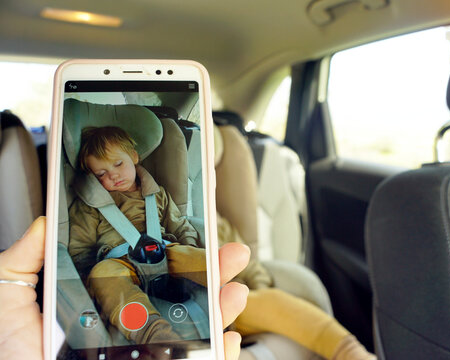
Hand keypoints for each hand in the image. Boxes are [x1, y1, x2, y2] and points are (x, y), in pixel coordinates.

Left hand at [0, 217, 249, 359]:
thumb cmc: (12, 357)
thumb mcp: (12, 302)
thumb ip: (24, 262)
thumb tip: (45, 222)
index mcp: (104, 303)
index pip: (147, 273)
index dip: (173, 253)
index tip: (195, 234)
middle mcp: (130, 326)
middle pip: (179, 295)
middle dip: (210, 273)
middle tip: (231, 253)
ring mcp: (146, 351)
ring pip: (194, 328)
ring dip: (220, 309)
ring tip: (234, 291)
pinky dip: (218, 354)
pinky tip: (227, 340)